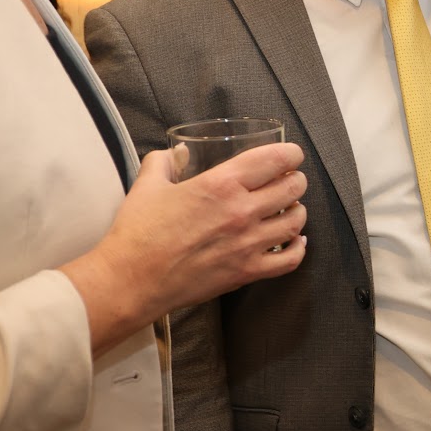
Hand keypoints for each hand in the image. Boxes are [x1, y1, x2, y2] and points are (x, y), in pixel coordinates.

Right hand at [63, 143, 309, 356]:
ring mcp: (248, 244)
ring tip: (288, 209)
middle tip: (288, 181)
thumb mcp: (148, 184)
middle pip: (293, 188)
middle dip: (295, 180)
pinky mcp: (247, 272)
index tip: (291, 155)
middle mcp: (242, 211)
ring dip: (297, 211)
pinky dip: (298, 248)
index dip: (290, 154)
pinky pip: (291, 260)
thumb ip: (165, 160)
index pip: (275, 160)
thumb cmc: (138, 231)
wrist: (131, 279)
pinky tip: (294, 240)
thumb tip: (178, 150)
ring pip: (296, 221)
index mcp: (221, 183)